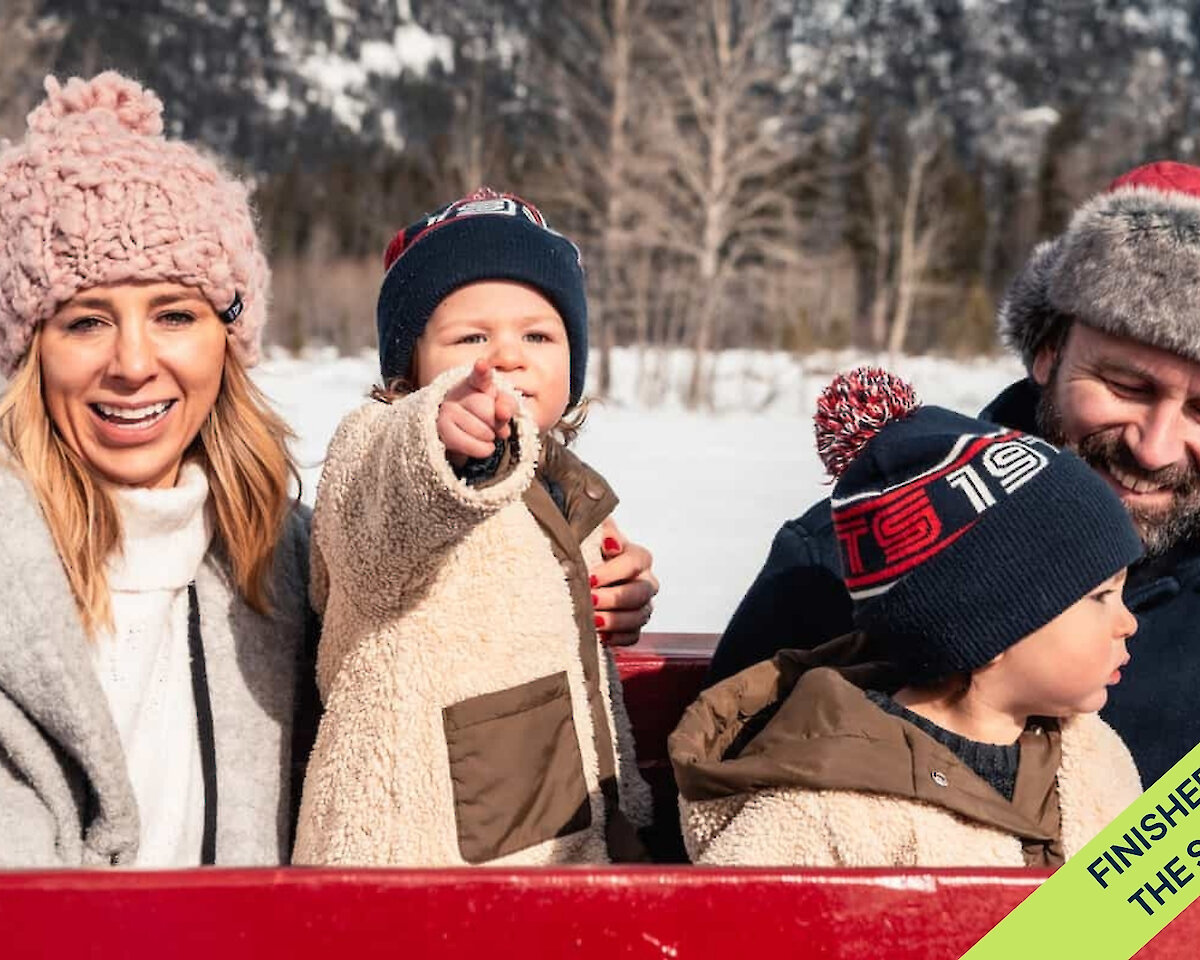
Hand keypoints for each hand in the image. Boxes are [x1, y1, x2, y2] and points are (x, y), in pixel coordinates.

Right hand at [437, 358, 517, 466]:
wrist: (463, 430)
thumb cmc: (486, 413)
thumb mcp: (501, 404)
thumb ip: (507, 404)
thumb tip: (503, 414)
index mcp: (477, 381)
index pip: (481, 376)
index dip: (482, 371)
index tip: (482, 364)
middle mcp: (458, 392)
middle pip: (487, 410)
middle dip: (497, 422)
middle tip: (496, 423)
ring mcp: (447, 410)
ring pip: (481, 429)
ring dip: (491, 436)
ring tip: (487, 433)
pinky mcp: (441, 429)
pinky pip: (470, 444)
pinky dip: (483, 449)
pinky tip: (486, 446)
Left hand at [589, 517, 657, 646]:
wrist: (582, 572)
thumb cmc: (588, 550)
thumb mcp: (593, 534)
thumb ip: (603, 530)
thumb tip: (612, 543)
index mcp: (639, 558)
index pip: (634, 562)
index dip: (613, 571)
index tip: (590, 577)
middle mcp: (646, 582)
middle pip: (640, 593)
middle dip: (614, 598)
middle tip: (589, 599)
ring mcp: (642, 606)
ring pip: (639, 617)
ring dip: (614, 620)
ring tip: (592, 621)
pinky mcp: (633, 627)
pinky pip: (632, 637)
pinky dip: (617, 638)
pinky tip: (600, 637)